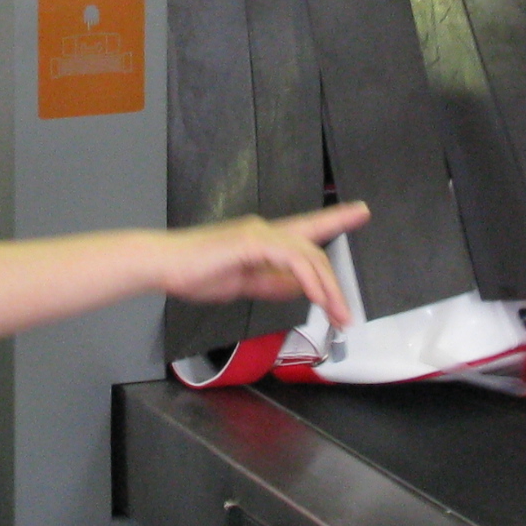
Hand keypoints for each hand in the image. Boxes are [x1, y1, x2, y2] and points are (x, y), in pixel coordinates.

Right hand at [157, 203, 368, 323]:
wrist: (164, 265)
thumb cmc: (197, 273)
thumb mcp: (245, 283)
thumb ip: (273, 283)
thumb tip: (300, 288)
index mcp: (265, 239)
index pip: (308, 228)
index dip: (336, 218)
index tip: (361, 211)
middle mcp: (266, 230)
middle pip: (314, 250)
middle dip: (335, 284)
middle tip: (347, 314)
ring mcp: (259, 233)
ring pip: (308, 255)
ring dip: (327, 288)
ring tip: (336, 313)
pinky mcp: (251, 241)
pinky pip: (291, 258)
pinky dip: (307, 278)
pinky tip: (314, 296)